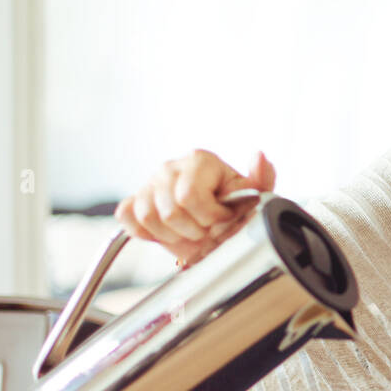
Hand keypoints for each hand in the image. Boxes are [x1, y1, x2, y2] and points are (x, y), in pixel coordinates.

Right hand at [115, 149, 276, 267]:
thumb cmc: (233, 210)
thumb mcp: (254, 196)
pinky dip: (146, 232)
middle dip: (193, 229)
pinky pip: (128, 218)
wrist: (214, 228)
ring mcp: (149, 183)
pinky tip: (166, 231)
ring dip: (173, 234)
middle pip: (170, 210)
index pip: (190, 197)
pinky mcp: (133, 200)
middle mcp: (171, 167)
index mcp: (200, 160)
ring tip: (190, 231)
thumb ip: (262, 178)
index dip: (209, 217)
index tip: (223, 218)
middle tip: (207, 228)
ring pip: (148, 216)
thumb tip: (259, 156)